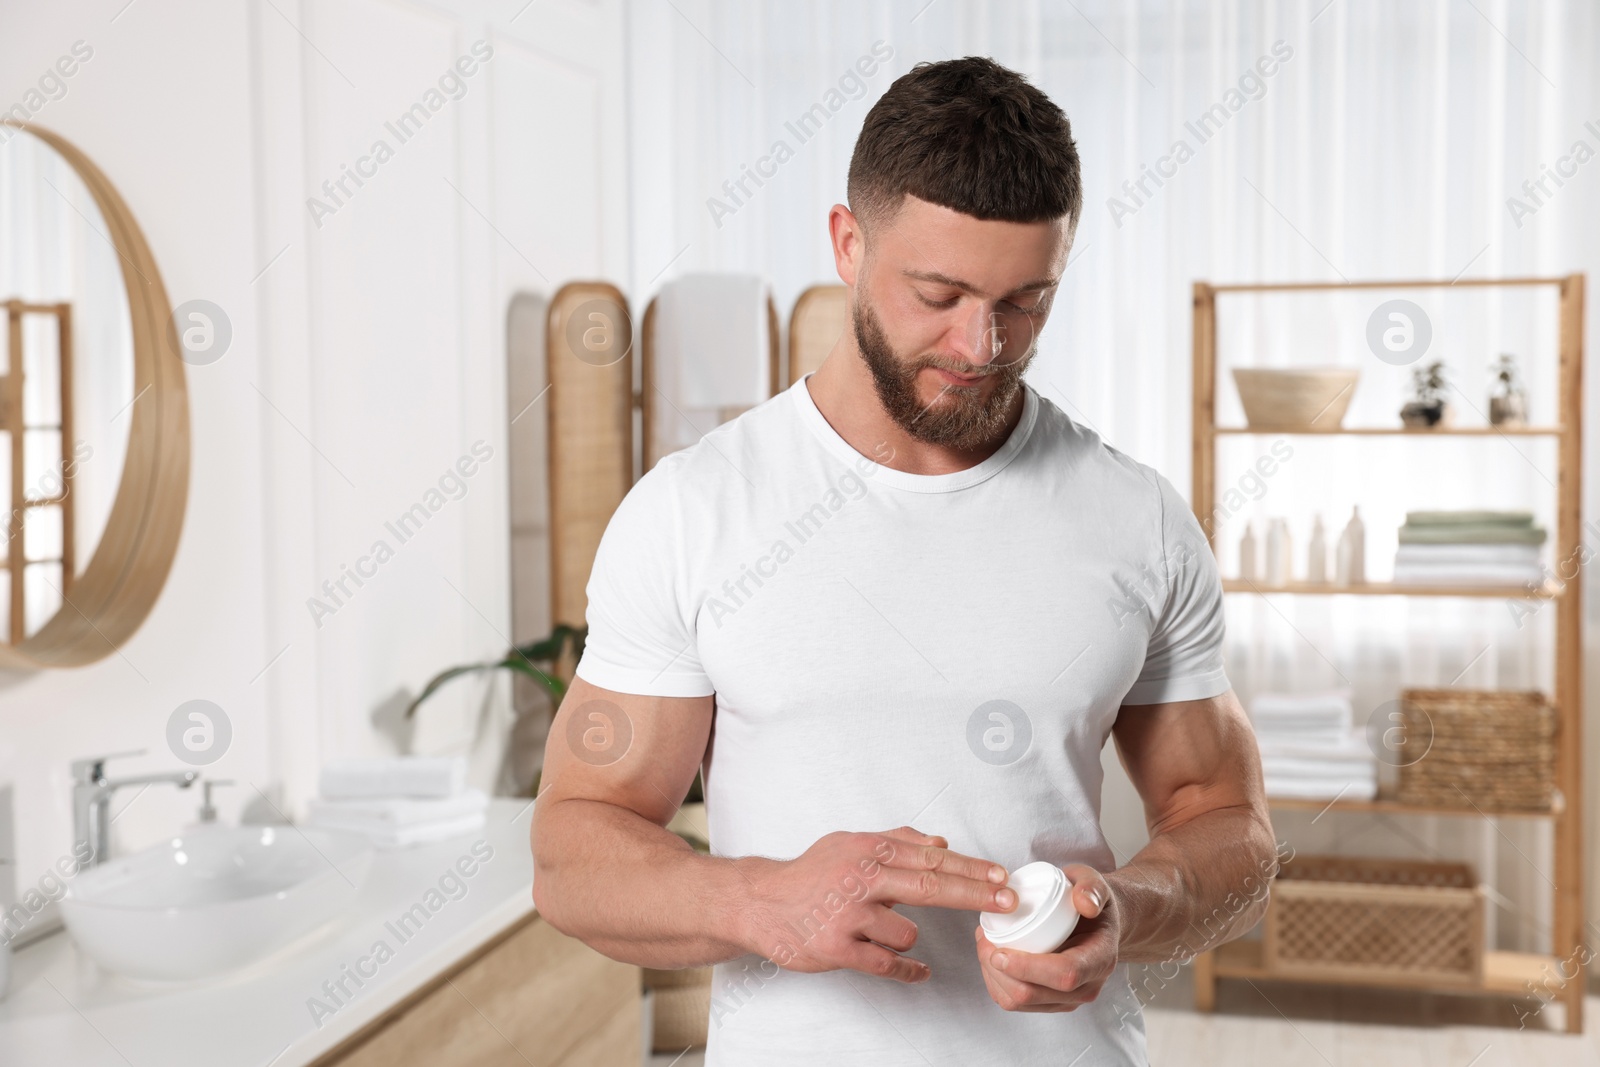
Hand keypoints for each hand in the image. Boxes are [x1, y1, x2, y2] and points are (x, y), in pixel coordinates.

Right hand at [740, 826, 1014, 983]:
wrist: (758, 902)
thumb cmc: (810, 873)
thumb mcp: (849, 843)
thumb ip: (895, 841)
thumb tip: (940, 843)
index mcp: (867, 849)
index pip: (930, 858)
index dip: (971, 869)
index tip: (1002, 878)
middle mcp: (859, 878)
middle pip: (929, 886)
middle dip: (974, 894)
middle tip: (1008, 902)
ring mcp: (847, 914)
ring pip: (906, 931)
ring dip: (906, 936)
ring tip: (879, 930)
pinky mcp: (836, 948)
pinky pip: (885, 964)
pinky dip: (907, 968)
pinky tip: (918, 970)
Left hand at [974, 863, 1120, 1011]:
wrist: (1096, 923)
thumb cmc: (1091, 902)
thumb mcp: (1094, 883)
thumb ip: (1091, 887)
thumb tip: (1085, 904)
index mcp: (1099, 959)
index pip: (1065, 974)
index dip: (1028, 967)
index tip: (999, 952)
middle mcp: (1086, 986)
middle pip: (1034, 994)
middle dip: (999, 971)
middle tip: (983, 938)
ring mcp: (1067, 999)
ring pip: (1020, 1002)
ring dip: (993, 976)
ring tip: (985, 943)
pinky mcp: (1050, 1002)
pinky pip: (1016, 1003)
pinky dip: (996, 982)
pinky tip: (990, 956)